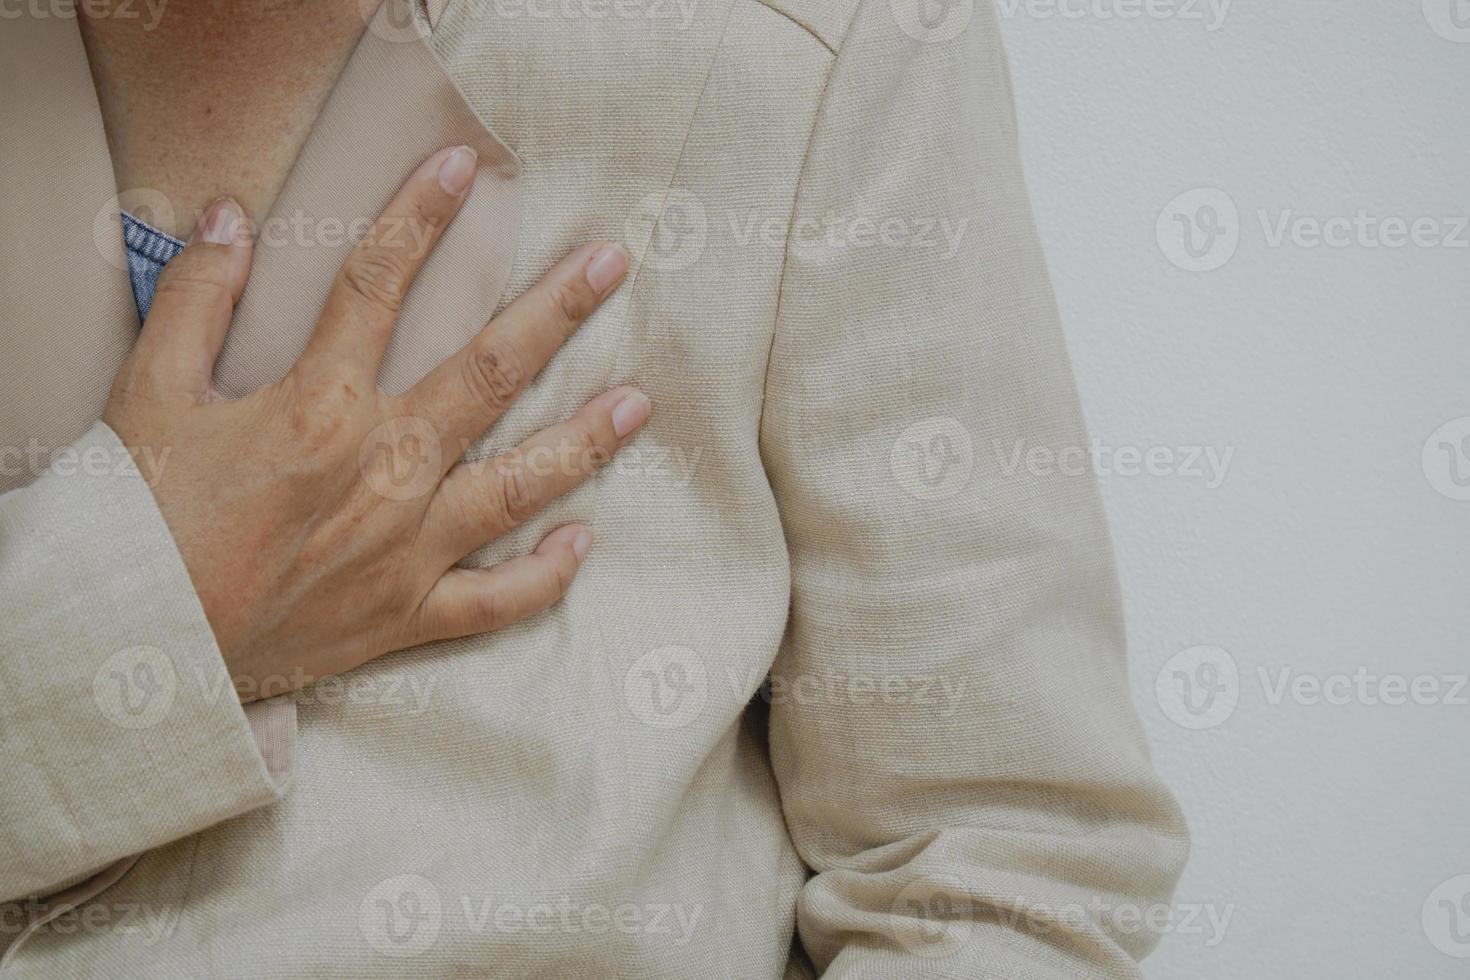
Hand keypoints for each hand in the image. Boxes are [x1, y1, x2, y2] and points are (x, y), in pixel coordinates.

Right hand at [102, 145, 647, 701]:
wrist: (131, 638)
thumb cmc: (138, 516)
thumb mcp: (149, 392)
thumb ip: (194, 298)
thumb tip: (229, 217)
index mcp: (320, 409)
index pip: (380, 286)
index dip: (421, 216)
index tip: (463, 165)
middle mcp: (383, 472)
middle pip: (490, 375)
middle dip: (558, 310)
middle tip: (612, 264)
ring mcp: (405, 548)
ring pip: (519, 485)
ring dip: (585, 440)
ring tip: (638, 401)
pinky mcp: (407, 615)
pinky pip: (497, 601)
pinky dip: (545, 577)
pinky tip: (582, 544)